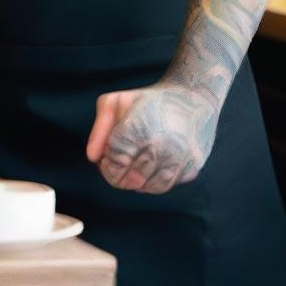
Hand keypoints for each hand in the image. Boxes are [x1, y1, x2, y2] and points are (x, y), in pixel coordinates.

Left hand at [86, 82, 218, 193]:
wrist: (193, 97)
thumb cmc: (148, 99)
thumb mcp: (115, 102)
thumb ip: (100, 130)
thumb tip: (92, 157)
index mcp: (138, 130)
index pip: (114, 165)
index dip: (106, 166)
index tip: (105, 160)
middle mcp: (160, 148)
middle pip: (130, 180)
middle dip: (119, 176)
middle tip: (119, 165)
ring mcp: (178, 160)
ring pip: (149, 187)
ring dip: (137, 182)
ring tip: (134, 165)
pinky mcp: (192, 168)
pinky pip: (167, 185)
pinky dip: (156, 180)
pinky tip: (153, 165)